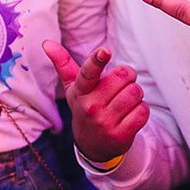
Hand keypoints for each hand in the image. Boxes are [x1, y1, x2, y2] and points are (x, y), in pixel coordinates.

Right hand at [43, 42, 148, 163]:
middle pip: (123, 76)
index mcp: (80, 92)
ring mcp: (106, 122)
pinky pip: (143, 110)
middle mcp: (91, 107)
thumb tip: (47, 43)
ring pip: (135, 92)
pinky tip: (129, 115)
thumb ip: (63, 63)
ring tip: (124, 101)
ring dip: (135, 94)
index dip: (97, 60)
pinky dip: (141, 110)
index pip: (88, 73)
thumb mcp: (73, 88)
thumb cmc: (85, 107)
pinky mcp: (121, 135)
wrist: (92, 145)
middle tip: (120, 85)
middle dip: (127, 76)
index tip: (105, 51)